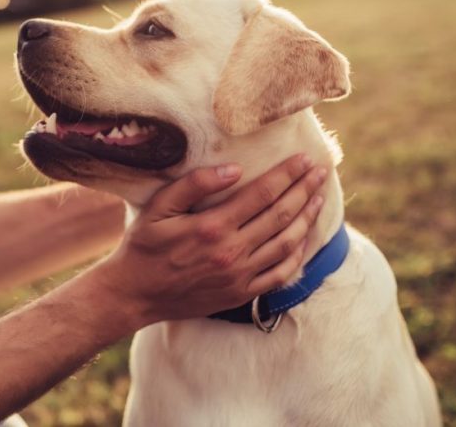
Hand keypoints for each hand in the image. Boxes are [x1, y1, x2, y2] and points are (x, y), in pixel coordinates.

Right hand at [89, 154, 327, 326]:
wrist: (134, 294)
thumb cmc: (143, 246)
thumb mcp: (158, 208)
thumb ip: (194, 185)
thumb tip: (234, 169)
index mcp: (212, 227)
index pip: (262, 194)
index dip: (287, 175)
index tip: (304, 159)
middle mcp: (231, 252)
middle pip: (281, 215)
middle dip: (304, 190)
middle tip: (321, 172)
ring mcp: (239, 276)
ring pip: (286, 243)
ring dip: (307, 218)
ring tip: (318, 198)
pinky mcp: (241, 294)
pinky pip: (280, 274)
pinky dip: (298, 254)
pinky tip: (304, 238)